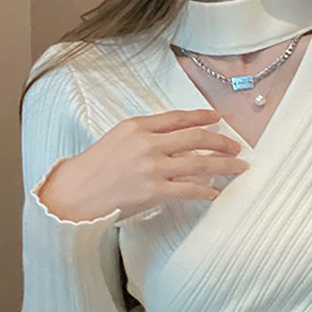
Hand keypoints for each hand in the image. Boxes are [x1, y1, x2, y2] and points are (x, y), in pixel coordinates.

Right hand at [36, 109, 249, 222]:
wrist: (74, 195)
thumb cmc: (94, 168)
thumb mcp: (117, 139)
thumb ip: (146, 136)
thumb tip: (179, 140)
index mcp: (137, 127)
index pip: (179, 118)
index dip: (203, 117)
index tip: (219, 118)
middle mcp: (147, 144)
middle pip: (196, 137)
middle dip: (222, 141)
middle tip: (237, 146)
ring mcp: (152, 168)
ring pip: (200, 162)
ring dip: (224, 164)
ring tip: (238, 167)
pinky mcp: (154, 191)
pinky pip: (190, 190)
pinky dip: (207, 190)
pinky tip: (216, 192)